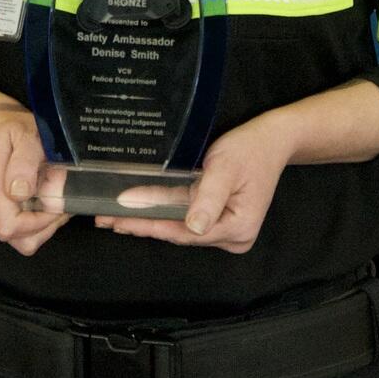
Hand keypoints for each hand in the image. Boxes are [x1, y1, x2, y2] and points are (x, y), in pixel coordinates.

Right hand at [0, 89, 68, 255]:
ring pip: (22, 240)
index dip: (42, 220)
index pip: (12, 226)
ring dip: (44, 225)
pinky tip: (41, 200)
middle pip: (20, 240)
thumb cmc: (13, 131)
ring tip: (51, 197)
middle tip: (58, 196)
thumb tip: (20, 193)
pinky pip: (20, 234)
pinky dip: (37, 223)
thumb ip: (25, 162)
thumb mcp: (25, 135)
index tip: (58, 199)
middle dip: (46, 224)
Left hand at [101, 112, 294, 252]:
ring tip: (114, 218)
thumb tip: (194, 227)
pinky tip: (139, 212)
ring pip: (180, 229)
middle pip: (180, 234)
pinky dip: (163, 214)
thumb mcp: (225, 168)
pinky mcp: (220, 221)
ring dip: (149, 221)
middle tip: (106, 220)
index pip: (184, 232)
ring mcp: (227, 231)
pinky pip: (186, 220)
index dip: (150, 225)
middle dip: (144, 225)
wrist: (272, 141)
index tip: (120, 220)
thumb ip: (208, 197)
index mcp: (237, 227)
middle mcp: (234, 237)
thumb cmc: (250, 149)